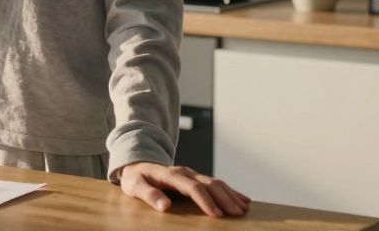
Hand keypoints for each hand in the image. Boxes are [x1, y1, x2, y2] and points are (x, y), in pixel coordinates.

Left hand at [117, 161, 250, 217]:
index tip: (217, 215)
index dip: (205, 201)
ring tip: (243, 209)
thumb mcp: (135, 186)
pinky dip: (230, 191)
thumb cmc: (135, 178)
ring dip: (231, 195)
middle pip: (209, 184)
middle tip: (238, 215)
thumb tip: (165, 206)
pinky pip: (216, 183)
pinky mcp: (196, 178)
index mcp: (170, 174)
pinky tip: (243, 199)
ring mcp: (192, 174)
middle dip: (225, 199)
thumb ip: (148, 194)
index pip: (192, 187)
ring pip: (216, 183)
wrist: (137, 164)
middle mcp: (185, 172)